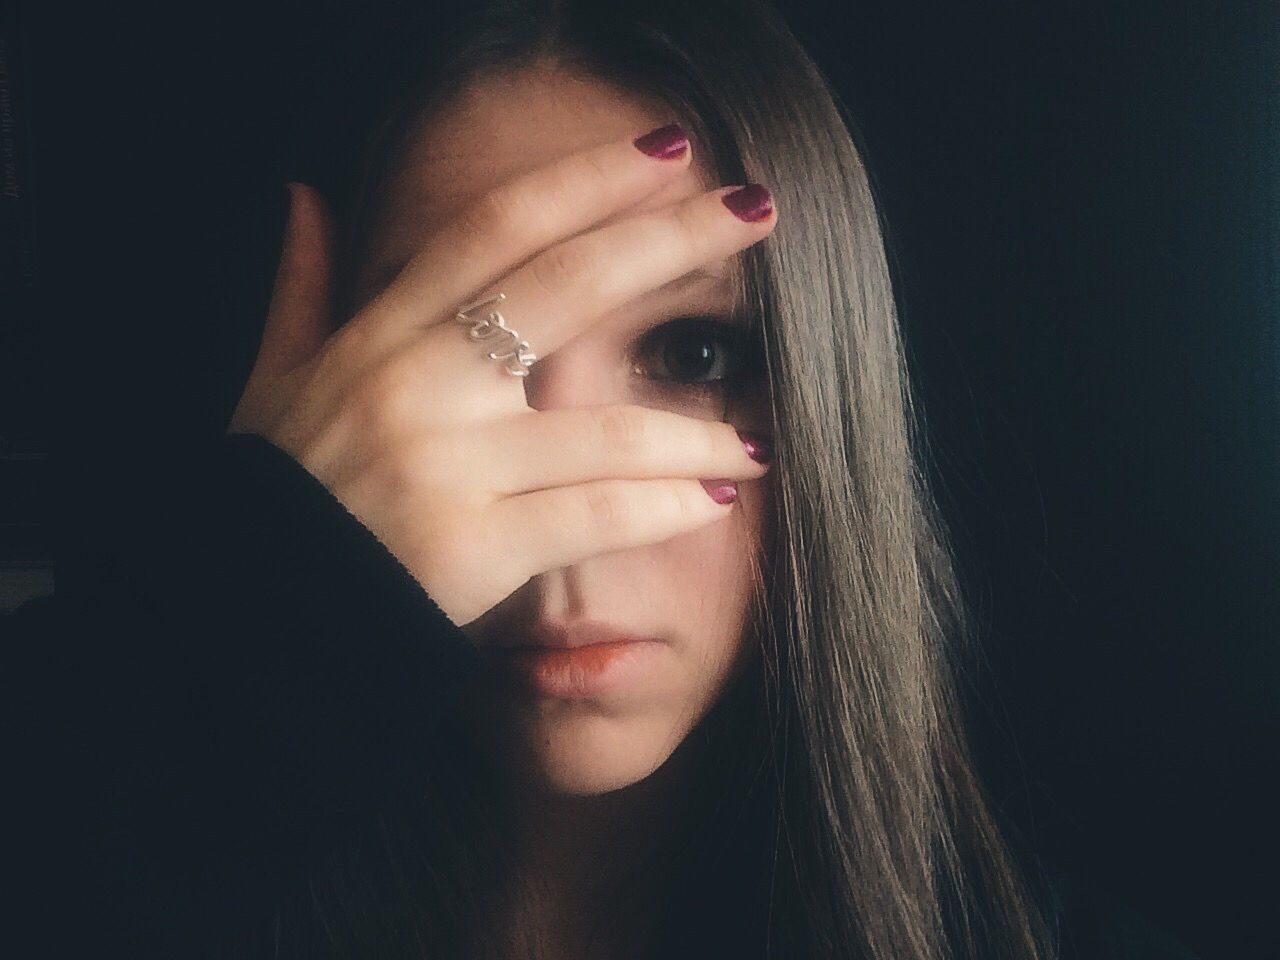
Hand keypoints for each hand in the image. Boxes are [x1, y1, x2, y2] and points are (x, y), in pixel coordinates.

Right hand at [227, 133, 776, 627]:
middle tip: (757, 214)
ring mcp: (444, 464)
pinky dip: (664, 508)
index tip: (666, 153)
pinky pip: (594, 515)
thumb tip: (306, 200)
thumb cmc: (277, 497)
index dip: (585, 181)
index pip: (495, 230)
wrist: (249, 615)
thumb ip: (299, 292)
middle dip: (669, 242)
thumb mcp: (270, 384)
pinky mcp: (469, 545)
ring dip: (696, 431)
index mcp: (379, 335)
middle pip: (566, 288)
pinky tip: (714, 501)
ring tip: (758, 438)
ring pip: (604, 428)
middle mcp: (417, 383)